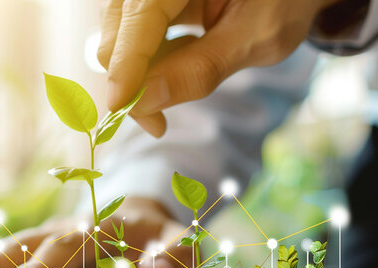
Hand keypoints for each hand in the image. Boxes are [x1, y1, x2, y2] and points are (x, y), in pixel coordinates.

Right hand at [0, 197, 196, 267]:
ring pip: (5, 248)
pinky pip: (3, 253)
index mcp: (102, 230)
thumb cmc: (162, 236)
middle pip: (21, 247)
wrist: (141, 212)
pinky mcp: (38, 243)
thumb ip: (177, 258)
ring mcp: (49, 234)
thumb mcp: (184, 244)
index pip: (63, 251)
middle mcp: (67, 228)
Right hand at [98, 0, 338, 136]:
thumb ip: (200, 69)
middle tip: (155, 122)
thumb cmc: (283, 2)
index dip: (126, 63)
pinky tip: (170, 72)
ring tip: (167, 95)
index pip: (140, 16)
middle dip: (128, 79)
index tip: (119, 107)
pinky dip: (144, 66)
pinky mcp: (149, 5)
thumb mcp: (256, 38)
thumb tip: (143, 103)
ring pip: (118, 37)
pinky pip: (131, 38)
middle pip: (118, 29)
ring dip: (134, 76)